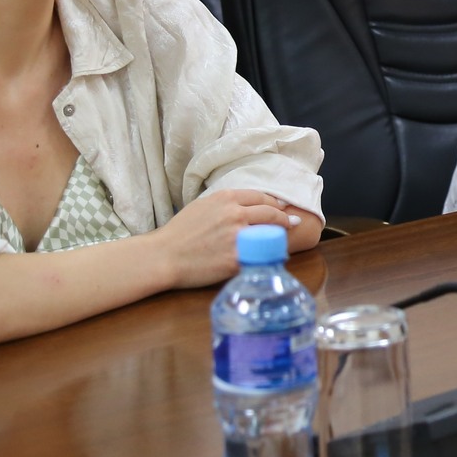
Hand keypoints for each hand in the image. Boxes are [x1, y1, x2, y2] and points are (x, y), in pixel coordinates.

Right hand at [153, 189, 302, 288]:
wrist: (164, 255)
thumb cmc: (179, 232)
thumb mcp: (202, 206)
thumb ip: (225, 203)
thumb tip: (245, 205)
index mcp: (227, 199)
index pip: (261, 197)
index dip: (274, 202)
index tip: (282, 207)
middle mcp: (236, 215)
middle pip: (271, 213)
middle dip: (284, 218)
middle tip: (292, 223)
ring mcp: (237, 237)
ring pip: (269, 233)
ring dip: (279, 236)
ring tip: (284, 239)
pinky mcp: (236, 259)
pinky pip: (259, 255)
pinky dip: (268, 255)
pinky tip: (272, 257)